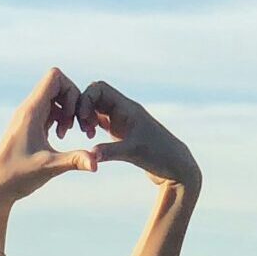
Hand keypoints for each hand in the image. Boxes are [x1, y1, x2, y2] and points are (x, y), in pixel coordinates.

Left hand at [0, 67, 98, 208]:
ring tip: (66, 134)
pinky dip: (59, 119)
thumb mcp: (49, 167)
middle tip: (74, 126)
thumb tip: (97, 164)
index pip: (55, 77)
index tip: (73, 115)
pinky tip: (59, 138)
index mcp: (31, 110)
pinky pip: (48, 111)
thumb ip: (75, 160)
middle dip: (73, 101)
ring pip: (54, 99)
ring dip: (66, 111)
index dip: (71, 90)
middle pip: (57, 85)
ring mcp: (28, 117)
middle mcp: (28, 109)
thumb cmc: (17, 176)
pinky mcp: (29, 127)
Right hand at [83, 81, 199, 187]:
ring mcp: (122, 120)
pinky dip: (91, 125)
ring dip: (86, 117)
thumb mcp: (133, 153)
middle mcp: (124, 110)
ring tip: (87, 135)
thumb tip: (89, 155)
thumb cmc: (160, 156)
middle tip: (80, 128)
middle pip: (94, 96)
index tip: (83, 120)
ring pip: (96, 108)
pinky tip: (90, 139)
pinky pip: (100, 120)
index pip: (99, 88)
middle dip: (82, 108)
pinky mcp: (121, 132)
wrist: (176, 167)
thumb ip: (110, 151)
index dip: (86, 100)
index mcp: (128, 108)